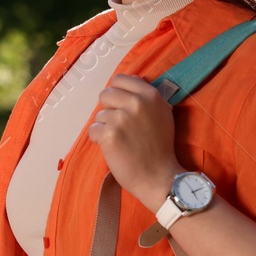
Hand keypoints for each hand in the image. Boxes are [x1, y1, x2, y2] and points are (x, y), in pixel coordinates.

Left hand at [88, 74, 185, 211]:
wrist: (158, 176)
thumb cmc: (159, 146)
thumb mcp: (162, 113)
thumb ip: (146, 96)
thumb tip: (131, 78)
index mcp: (150, 95)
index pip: (120, 79)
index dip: (117, 92)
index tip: (122, 106)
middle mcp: (136, 103)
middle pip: (105, 94)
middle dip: (109, 109)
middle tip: (121, 126)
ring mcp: (121, 118)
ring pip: (99, 115)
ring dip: (106, 127)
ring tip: (122, 140)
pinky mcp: (109, 134)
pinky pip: (93, 130)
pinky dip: (99, 140)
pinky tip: (114, 148)